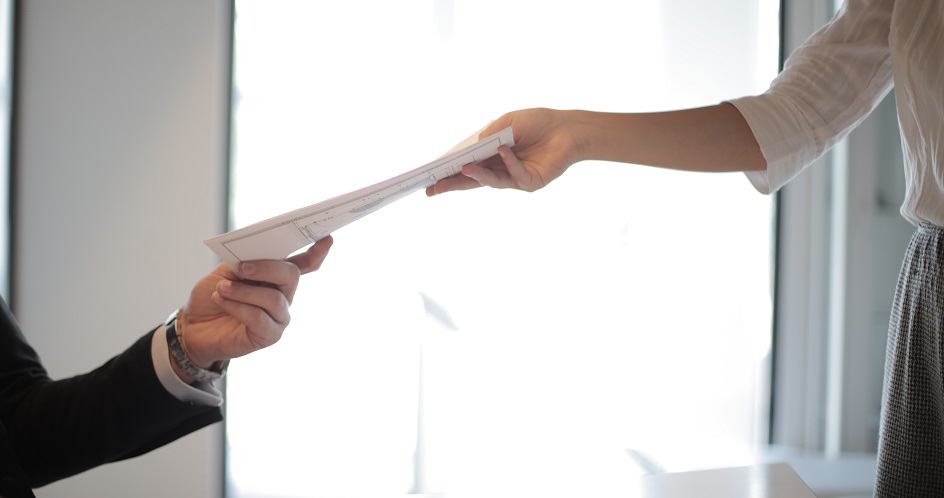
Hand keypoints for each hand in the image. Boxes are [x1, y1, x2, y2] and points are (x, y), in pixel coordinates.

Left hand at [175, 236, 333, 374]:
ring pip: (273, 298)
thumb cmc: (213, 296)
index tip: (327, 239)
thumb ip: (244, 260)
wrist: (193, 326)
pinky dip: (237, 306)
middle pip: (291, 276)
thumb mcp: (226, 271)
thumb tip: (256, 251)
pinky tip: (221, 301)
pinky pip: (259, 318)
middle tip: (241, 269)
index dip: (317, 253)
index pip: (304, 264)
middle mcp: (284, 296)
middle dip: (267, 268)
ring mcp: (279, 317)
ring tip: (222, 289)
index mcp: (277, 277)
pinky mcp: (269, 336)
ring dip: (243, 291)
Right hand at [426, 108, 584, 195]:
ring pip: (491, 181)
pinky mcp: (531, 182)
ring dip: (477, 174)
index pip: (466, 167)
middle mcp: (500, 170)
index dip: (449, 172)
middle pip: (472, 180)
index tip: (430, 177)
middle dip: (452, 184)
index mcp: (491, 157)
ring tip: (464, 167)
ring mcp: (515, 178)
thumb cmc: (538, 122)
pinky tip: (503, 150)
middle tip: (433, 189)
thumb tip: (473, 147)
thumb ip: (490, 134)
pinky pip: (516, 174)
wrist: (568, 128)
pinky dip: (509, 162)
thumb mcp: (508, 122)